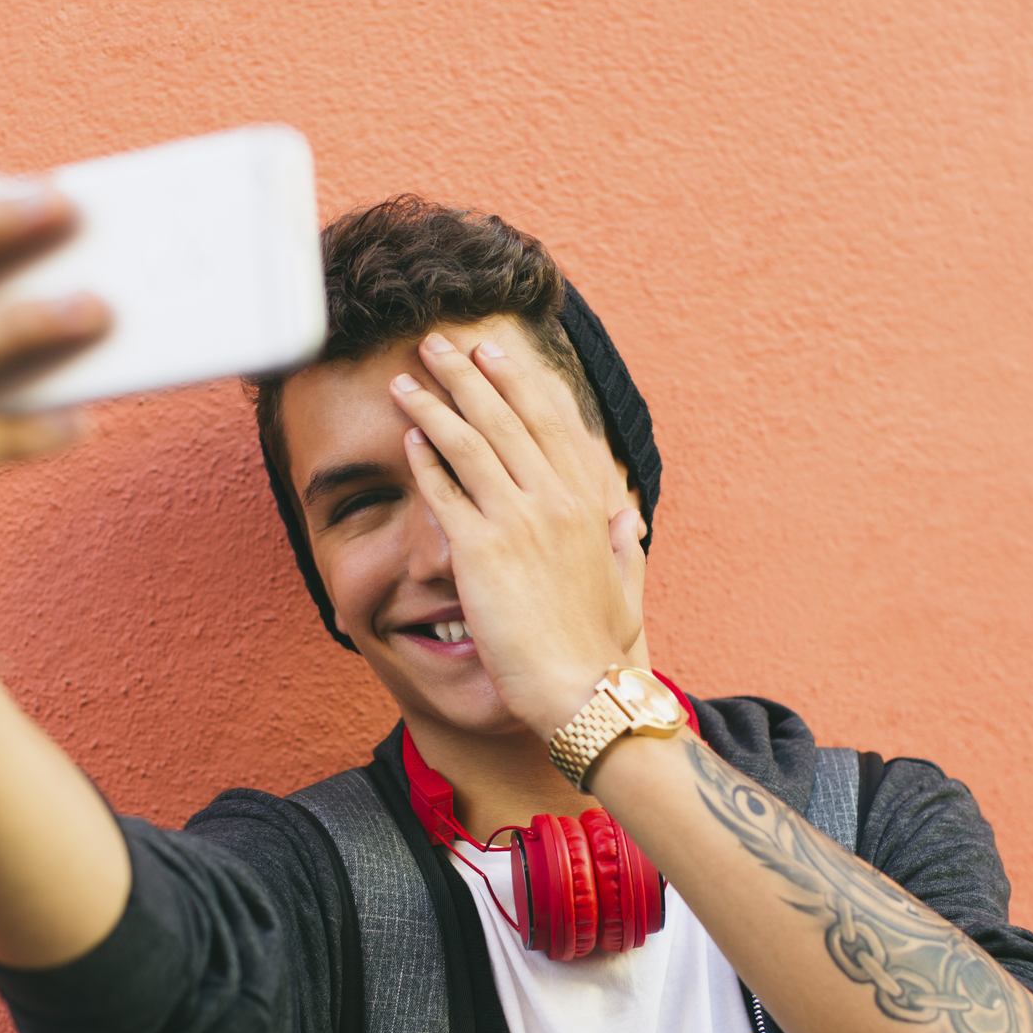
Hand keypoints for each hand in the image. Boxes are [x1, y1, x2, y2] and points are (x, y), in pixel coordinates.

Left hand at [389, 332, 647, 739]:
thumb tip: (627, 520)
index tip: (496, 354)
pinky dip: (424, 458)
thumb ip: (623, 547)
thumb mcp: (626, 588)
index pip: (551, 423)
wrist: (580, 689)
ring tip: (406, 378)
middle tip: (439, 343)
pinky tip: (406, 436)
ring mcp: (517, 521)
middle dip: (468, 374)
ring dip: (434, 403)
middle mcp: (554, 500)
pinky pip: (444, 490)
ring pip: (469, 442)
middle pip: (505, 418)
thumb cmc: (600, 648)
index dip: (520, 382)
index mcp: (588, 504)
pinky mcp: (479, 551)